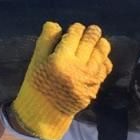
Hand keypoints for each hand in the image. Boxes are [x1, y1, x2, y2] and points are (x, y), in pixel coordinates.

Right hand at [9, 22, 112, 139]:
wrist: (44, 114)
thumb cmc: (37, 85)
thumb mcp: (36, 62)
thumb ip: (46, 41)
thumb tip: (56, 24)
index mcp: (60, 60)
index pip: (74, 35)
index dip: (75, 29)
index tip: (74, 29)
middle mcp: (77, 68)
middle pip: (90, 41)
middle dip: (92, 32)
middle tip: (91, 30)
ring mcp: (88, 79)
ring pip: (101, 53)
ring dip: (100, 44)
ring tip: (98, 40)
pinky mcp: (94, 88)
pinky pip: (104, 69)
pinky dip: (103, 60)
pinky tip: (99, 57)